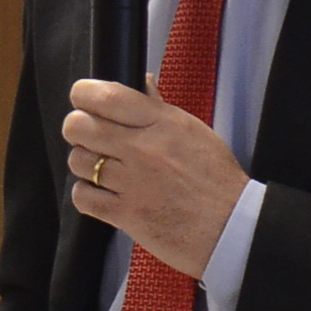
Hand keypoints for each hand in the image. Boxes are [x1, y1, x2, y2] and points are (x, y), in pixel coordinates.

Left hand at [64, 77, 248, 278]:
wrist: (232, 227)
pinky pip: (82, 196)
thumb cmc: (218, 180)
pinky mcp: (124, 214)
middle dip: (79, 129)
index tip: (85, 101)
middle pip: (79, 126)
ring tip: (103, 169)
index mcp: (162, 122)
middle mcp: (142, 148)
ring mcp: (131, 182)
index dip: (84, 94)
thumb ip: (161, 108)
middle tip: (91, 137)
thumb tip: (142, 83)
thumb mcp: (195, 132)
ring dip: (86, 163)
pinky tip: (103, 193)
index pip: (104, 96)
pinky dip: (87, 194)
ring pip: (78, 160)